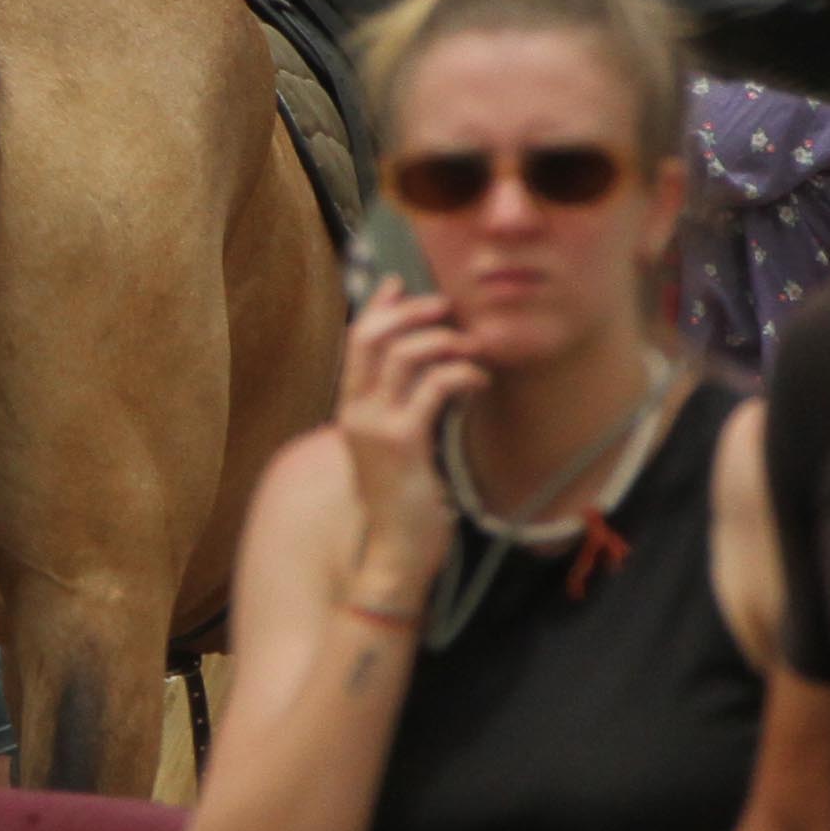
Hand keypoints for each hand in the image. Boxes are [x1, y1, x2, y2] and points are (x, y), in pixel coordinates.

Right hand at [335, 280, 481, 603]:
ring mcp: (375, 426)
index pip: (356, 340)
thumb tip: (421, 372)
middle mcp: (355, 411)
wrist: (395, 548)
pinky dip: (462, 374)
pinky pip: (434, 387)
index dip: (378, 306)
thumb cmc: (401, 500)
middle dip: (414, 313)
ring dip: (446, 341)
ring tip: (473, 349)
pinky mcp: (403, 442)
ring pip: (405, 355)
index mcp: (350, 408)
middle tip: (448, 310)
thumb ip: (397, 408)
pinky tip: (479, 381)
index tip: (400, 282)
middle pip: (374, 336)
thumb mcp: (393, 445)